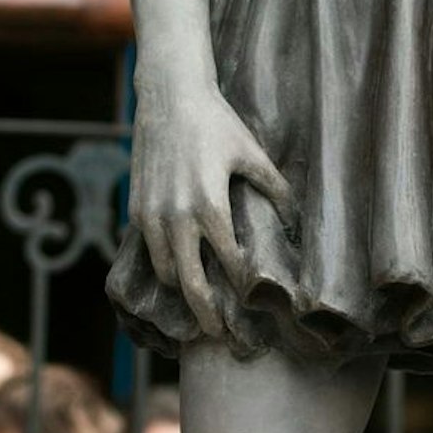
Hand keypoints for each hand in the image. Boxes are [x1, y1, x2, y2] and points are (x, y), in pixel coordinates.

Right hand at [130, 83, 295, 336]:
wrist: (169, 96)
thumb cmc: (217, 123)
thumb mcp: (251, 153)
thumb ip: (273, 188)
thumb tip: (294, 217)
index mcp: (209, 206)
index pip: (227, 263)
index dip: (240, 290)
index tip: (252, 310)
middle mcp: (177, 216)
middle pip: (189, 283)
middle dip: (205, 314)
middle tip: (219, 336)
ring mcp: (152, 214)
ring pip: (165, 271)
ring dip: (181, 291)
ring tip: (198, 307)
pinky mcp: (138, 207)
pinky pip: (149, 249)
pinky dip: (163, 265)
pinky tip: (177, 274)